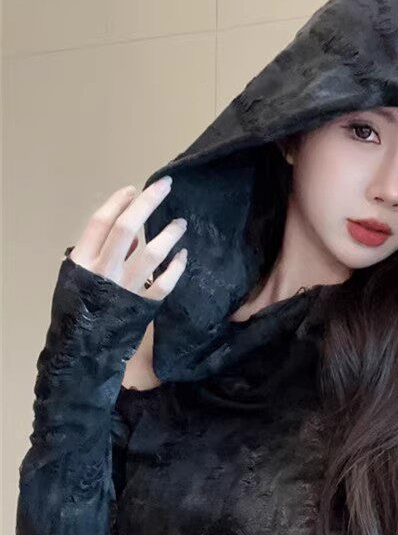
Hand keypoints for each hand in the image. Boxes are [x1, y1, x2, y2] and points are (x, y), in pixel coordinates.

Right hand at [67, 179, 186, 300]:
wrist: (82, 347)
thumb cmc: (78, 308)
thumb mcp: (76, 277)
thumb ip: (99, 255)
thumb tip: (133, 237)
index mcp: (83, 261)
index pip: (101, 223)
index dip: (118, 203)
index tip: (134, 189)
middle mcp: (104, 271)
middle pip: (126, 229)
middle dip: (147, 204)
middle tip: (165, 187)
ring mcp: (125, 288)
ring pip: (151, 254)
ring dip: (168, 235)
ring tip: (181, 223)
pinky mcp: (143, 305)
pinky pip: (165, 283)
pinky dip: (176, 268)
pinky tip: (184, 255)